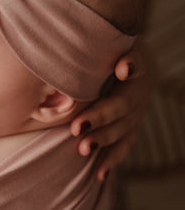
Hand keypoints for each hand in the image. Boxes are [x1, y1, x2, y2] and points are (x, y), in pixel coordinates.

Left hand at [70, 42, 153, 180]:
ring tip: (83, 149)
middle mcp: (138, 92)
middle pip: (123, 105)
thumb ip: (104, 45)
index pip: (135, 65)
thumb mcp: (110, 43)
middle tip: (78, 127)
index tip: (123, 69)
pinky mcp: (131, 128)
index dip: (131, 66)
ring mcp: (136, 114)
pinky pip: (124, 145)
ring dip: (104, 140)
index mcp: (135, 66)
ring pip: (123, 129)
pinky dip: (111, 159)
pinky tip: (99, 174)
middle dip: (101, 116)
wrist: (129, 66)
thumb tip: (100, 50)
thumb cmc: (110, 52)